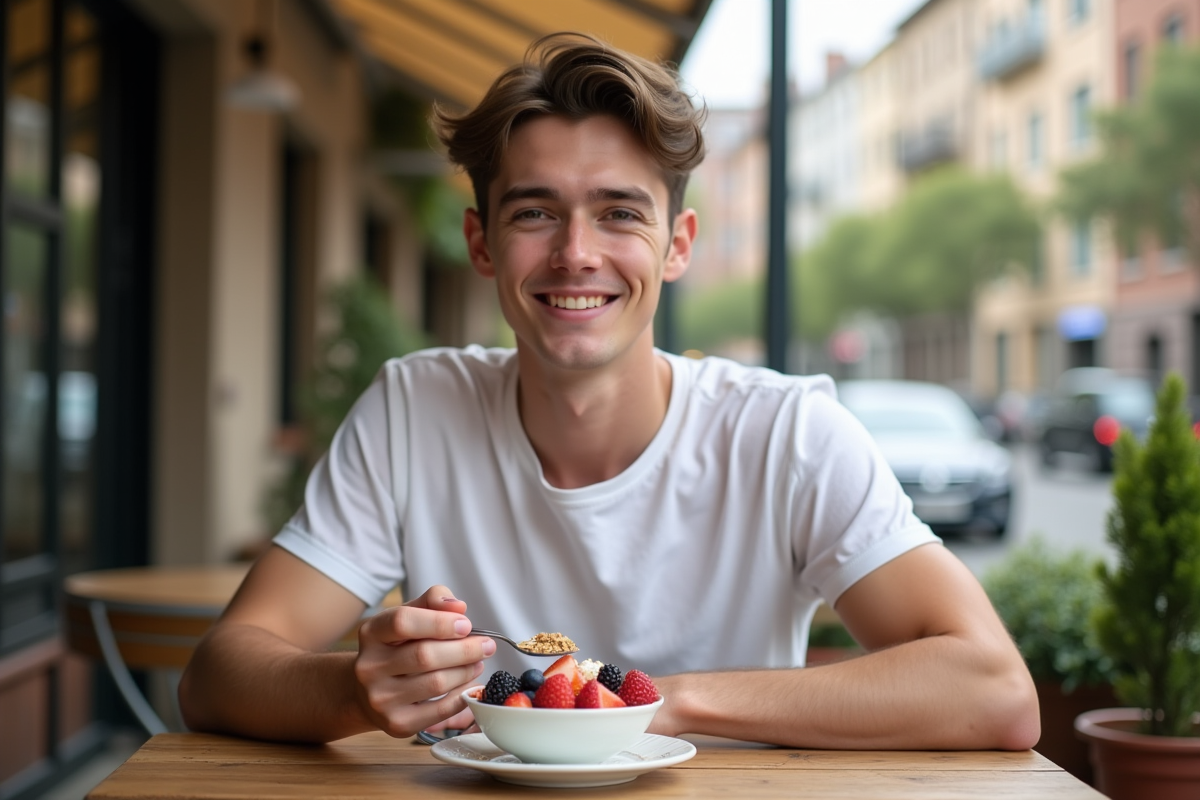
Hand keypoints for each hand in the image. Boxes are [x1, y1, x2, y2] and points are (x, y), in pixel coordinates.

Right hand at [352, 585, 495, 737]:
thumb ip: (432, 602)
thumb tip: (458, 606)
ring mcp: (380, 699)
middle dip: (464, 649)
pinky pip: (440, 711)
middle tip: (487, 645)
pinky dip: (462, 695)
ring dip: (466, 671)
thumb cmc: (397, 647)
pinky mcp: (397, 724)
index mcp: (371, 633)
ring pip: (436, 683)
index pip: (403, 622)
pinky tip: (470, 683)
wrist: (368, 692)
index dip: (439, 622)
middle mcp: (369, 667)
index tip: (466, 624)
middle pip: (424, 655)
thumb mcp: (409, 617)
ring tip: (478, 662)